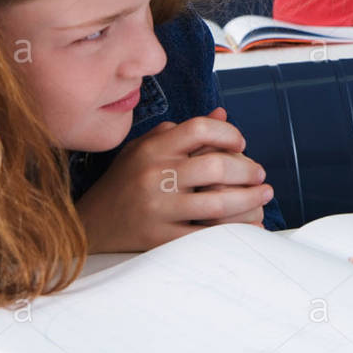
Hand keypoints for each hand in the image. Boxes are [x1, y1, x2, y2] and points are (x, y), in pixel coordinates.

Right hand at [75, 109, 273, 252]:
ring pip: (218, 203)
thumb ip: (181, 131)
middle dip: (248, 170)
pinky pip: (206, 235)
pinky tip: (250, 224)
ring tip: (264, 195)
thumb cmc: (124, 182)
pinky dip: (234, 230)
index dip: (229, 133)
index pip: (199, 128)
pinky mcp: (158, 238)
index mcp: (153, 148)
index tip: (242, 145)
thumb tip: (222, 113)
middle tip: (261, 175)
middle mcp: (155, 175)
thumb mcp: (145, 148)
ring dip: (250, 199)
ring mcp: (157, 208)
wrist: (89, 225)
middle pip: (217, 166)